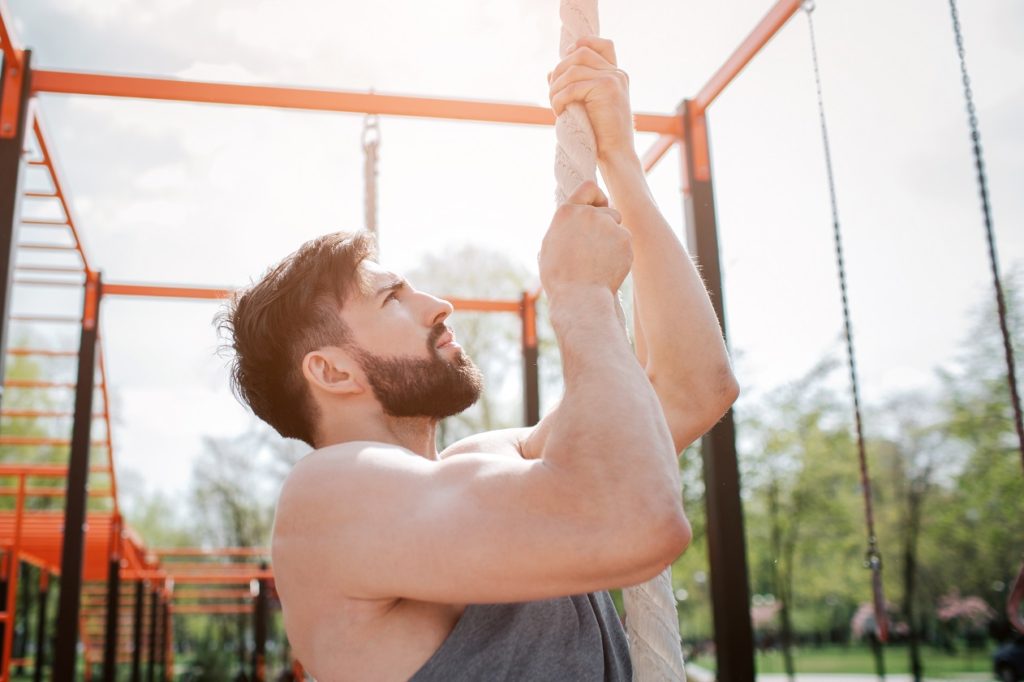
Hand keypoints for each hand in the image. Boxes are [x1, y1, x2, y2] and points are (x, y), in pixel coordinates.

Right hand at [539, 181, 631, 296]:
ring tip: (599, 261)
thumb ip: (565, 227)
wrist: (580, 298)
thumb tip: (572, 221)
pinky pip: (625, 242)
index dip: (597, 197)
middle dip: (607, 224)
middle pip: (608, 210)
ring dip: (613, 239)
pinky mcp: (625, 238)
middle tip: (596, 248)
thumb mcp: (550, 246)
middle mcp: (588, 214)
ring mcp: (608, 225)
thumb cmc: (560, 278)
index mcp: (566, 213)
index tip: (599, 207)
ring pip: (618, 226)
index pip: (589, 187)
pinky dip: (620, 253)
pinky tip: (608, 267)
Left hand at [548, 37, 635, 161]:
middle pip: (580, 53)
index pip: (602, 44)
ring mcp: (614, 78)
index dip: (581, 45)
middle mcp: (617, 73)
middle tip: (553, 94)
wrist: (615, 153)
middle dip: (559, 71)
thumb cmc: (599, 134)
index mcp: (616, 75)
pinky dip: (559, 99)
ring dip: (556, 88)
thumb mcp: (585, 104)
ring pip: (573, 70)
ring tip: (554, 106)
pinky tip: (559, 112)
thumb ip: (573, 85)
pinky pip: (572, 87)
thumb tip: (550, 72)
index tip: (564, 64)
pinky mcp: (608, 88)